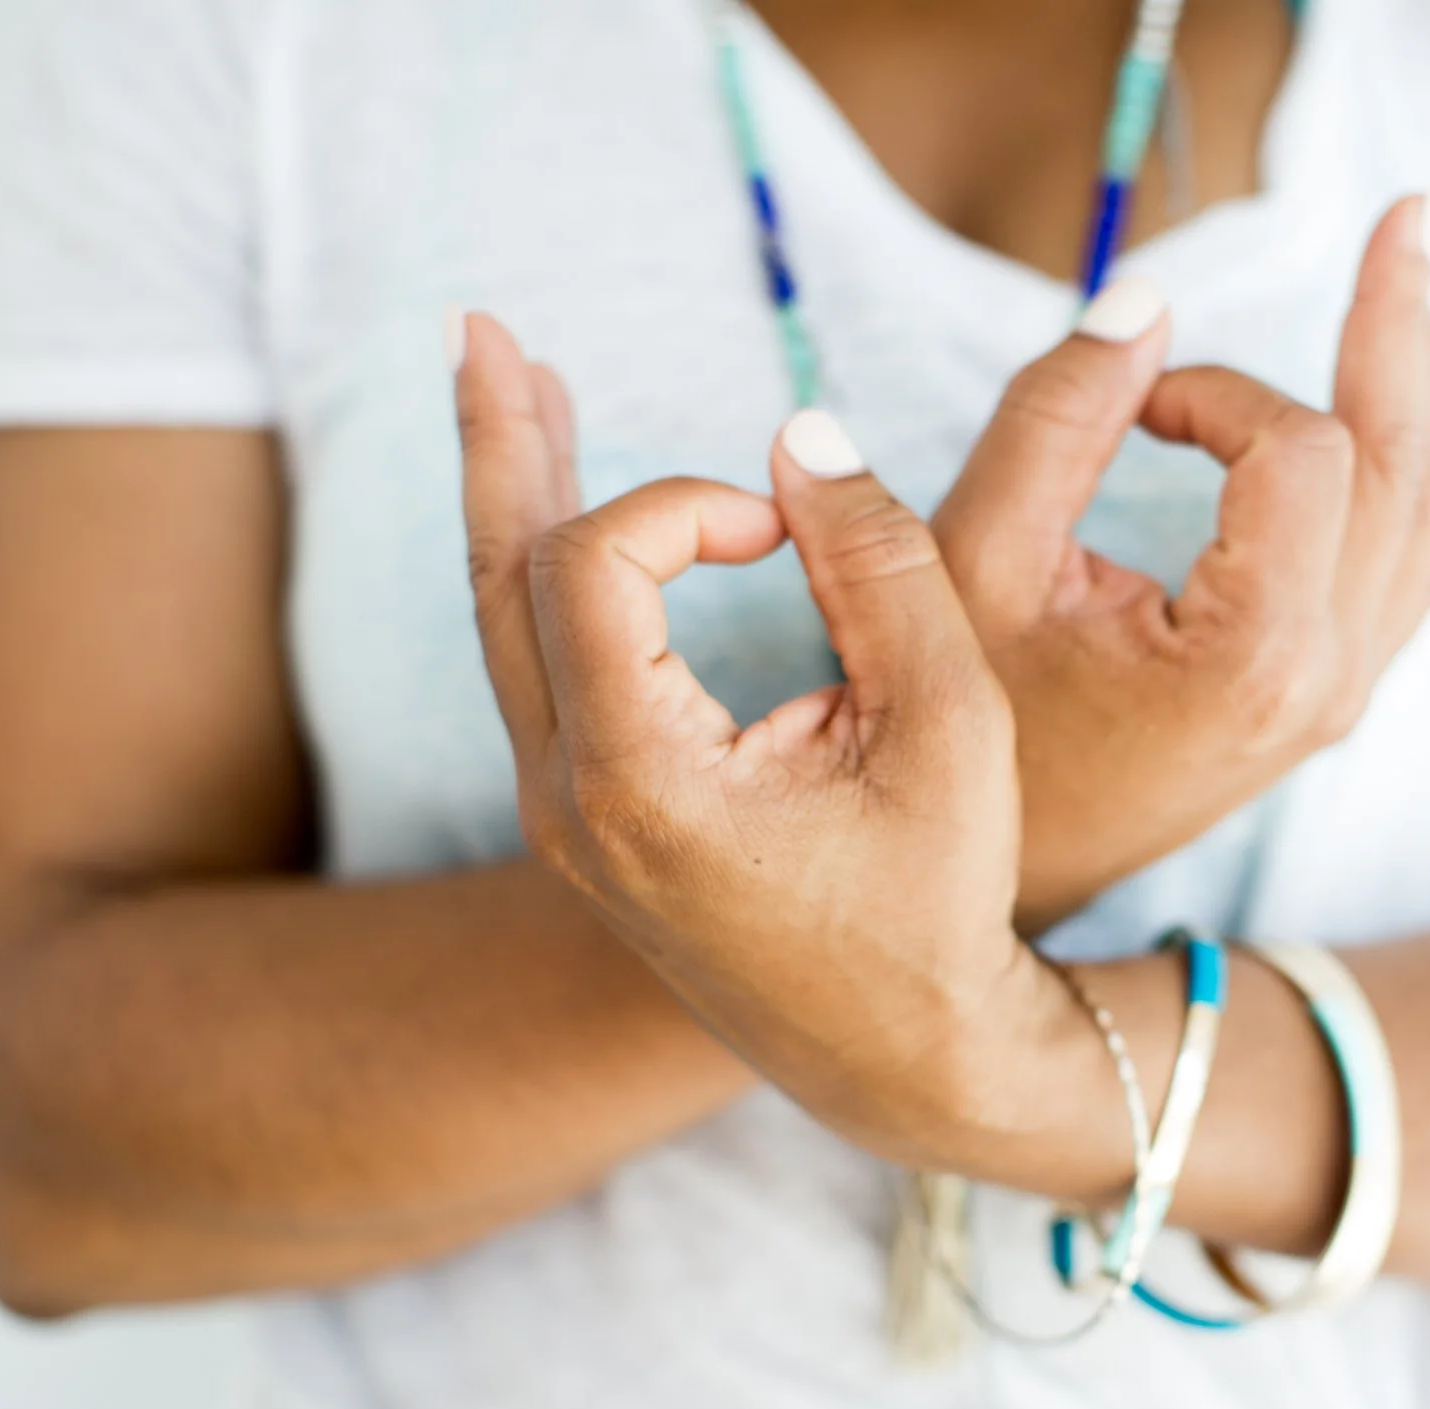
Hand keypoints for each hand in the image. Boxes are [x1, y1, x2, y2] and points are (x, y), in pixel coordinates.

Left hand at [452, 316, 1064, 1161]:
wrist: (905, 1058)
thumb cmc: (939, 903)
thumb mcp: (951, 725)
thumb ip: (882, 563)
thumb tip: (801, 436)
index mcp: (640, 781)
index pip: (596, 563)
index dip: (688, 503)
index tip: (790, 529)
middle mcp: (568, 800)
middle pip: (500, 577)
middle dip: (502, 444)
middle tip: (478, 330)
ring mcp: (565, 818)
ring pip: (506, 622)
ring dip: (516, 498)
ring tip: (511, 388)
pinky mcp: (591, 825)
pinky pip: (540, 669)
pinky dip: (550, 575)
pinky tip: (563, 516)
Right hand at [934, 196, 1429, 932]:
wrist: (1007, 883)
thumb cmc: (969, 735)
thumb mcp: (975, 566)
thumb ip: (1056, 418)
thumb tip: (1141, 298)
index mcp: (1251, 654)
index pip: (1296, 452)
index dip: (1218, 390)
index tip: (1131, 400)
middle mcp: (1325, 680)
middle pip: (1408, 467)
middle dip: (1403, 329)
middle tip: (1412, 215)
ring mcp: (1340, 697)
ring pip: (1426, 516)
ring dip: (1417, 392)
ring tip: (1407, 288)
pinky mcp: (1330, 699)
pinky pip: (1407, 563)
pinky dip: (1405, 470)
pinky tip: (1388, 414)